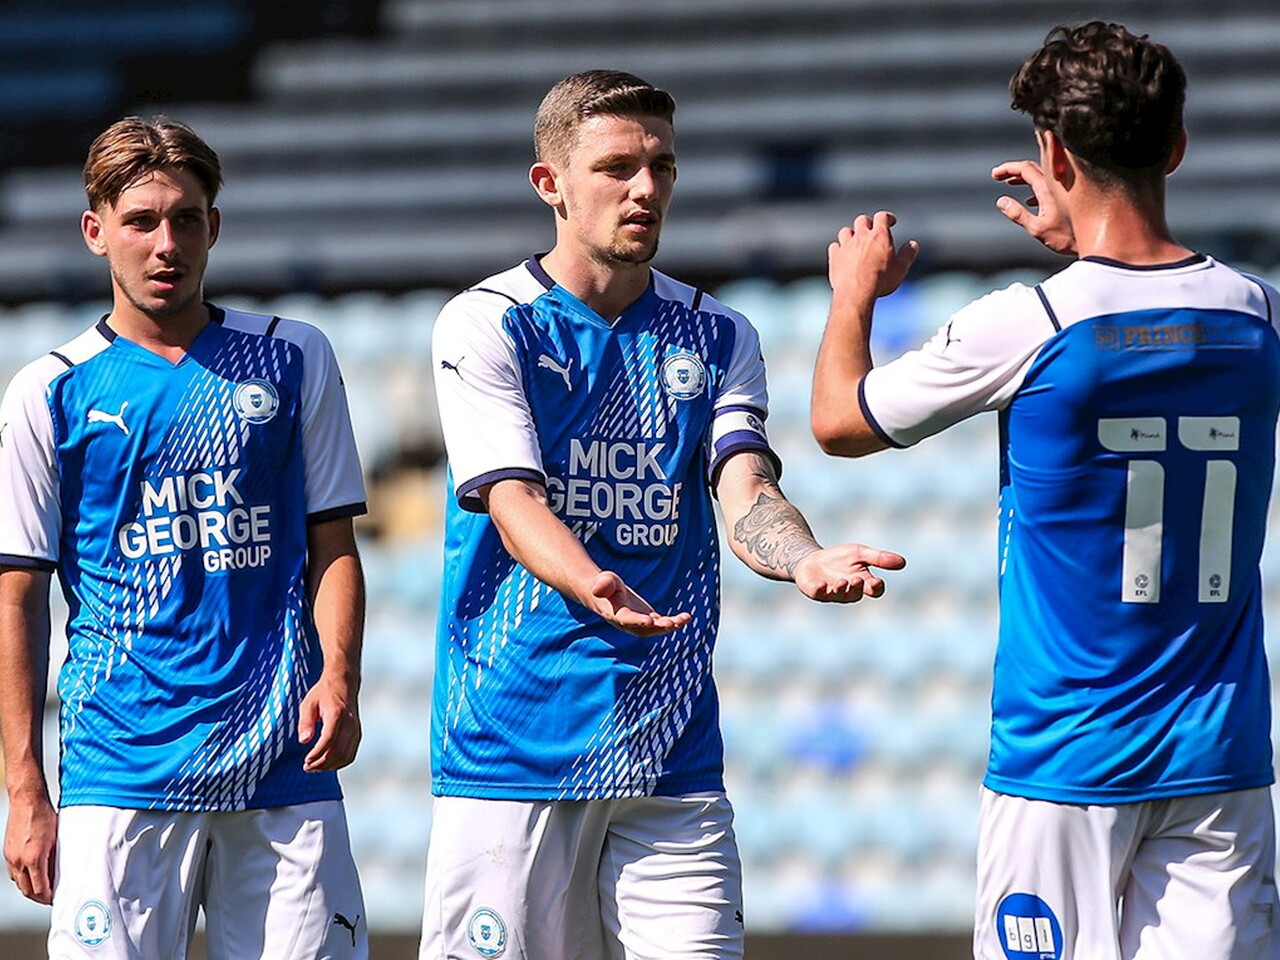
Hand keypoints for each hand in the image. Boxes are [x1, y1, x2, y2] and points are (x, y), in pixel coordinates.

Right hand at [4, 793, 56, 903]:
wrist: (27, 801)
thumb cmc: (44, 816)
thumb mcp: (57, 839)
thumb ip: (56, 859)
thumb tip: (59, 875)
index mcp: (33, 858)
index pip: (40, 889)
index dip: (48, 897)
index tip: (56, 899)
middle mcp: (19, 861)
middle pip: (27, 890)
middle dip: (39, 897)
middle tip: (50, 898)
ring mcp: (11, 857)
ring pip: (19, 883)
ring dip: (30, 889)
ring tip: (43, 889)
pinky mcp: (7, 853)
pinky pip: (13, 873)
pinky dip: (22, 879)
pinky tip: (31, 877)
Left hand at [298, 673, 361, 771]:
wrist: (344, 683)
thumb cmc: (324, 693)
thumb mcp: (308, 703)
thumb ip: (305, 722)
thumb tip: (304, 741)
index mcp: (337, 714)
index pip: (329, 739)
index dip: (317, 753)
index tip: (306, 760)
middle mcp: (350, 723)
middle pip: (338, 751)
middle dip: (322, 763)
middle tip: (307, 767)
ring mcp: (356, 730)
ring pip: (345, 756)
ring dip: (330, 766)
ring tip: (315, 767)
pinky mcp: (357, 734)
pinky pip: (350, 755)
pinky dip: (339, 763)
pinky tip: (327, 763)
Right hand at [587, 571, 691, 636]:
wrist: (607, 593)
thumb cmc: (605, 584)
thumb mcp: (604, 581)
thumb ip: (603, 585)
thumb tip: (597, 589)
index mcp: (616, 614)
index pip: (627, 620)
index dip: (638, 621)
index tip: (648, 621)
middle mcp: (629, 623)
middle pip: (644, 629)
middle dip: (658, 627)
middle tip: (671, 623)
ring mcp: (640, 623)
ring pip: (656, 628)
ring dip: (670, 625)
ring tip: (683, 619)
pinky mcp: (649, 620)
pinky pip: (663, 623)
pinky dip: (675, 621)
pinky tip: (687, 617)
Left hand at [791, 543, 906, 601]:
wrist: (813, 559)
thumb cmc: (840, 558)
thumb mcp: (860, 553)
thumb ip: (879, 558)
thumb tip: (903, 562)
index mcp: (862, 582)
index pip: (874, 590)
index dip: (876, 588)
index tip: (877, 581)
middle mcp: (847, 591)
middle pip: (856, 595)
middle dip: (856, 588)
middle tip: (856, 579)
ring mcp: (831, 593)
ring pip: (838, 596)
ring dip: (840, 589)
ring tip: (841, 581)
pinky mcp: (815, 591)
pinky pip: (818, 594)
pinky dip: (820, 590)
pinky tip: (821, 585)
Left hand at [828, 211, 919, 299]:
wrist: (856, 292)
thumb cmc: (881, 280)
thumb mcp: (901, 268)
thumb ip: (908, 254)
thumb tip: (913, 245)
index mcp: (880, 235)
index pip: (882, 216)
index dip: (887, 217)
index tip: (890, 221)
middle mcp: (861, 236)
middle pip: (862, 220)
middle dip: (868, 223)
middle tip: (871, 230)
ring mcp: (846, 245)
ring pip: (846, 231)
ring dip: (851, 234)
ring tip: (855, 241)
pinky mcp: (835, 257)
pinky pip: (834, 246)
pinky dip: (839, 248)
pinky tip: (842, 254)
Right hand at [992, 160, 1076, 254]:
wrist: (1093, 240)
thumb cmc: (1066, 237)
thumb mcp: (1037, 228)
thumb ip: (1017, 214)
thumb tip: (1001, 201)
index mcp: (1047, 188)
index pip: (1024, 168)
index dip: (1008, 168)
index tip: (994, 175)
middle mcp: (1056, 184)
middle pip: (1032, 168)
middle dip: (1014, 170)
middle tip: (998, 177)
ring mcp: (1063, 189)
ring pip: (1041, 175)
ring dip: (1024, 178)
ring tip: (1010, 183)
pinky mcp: (1067, 197)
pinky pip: (1049, 185)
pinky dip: (1035, 187)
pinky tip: (1029, 200)